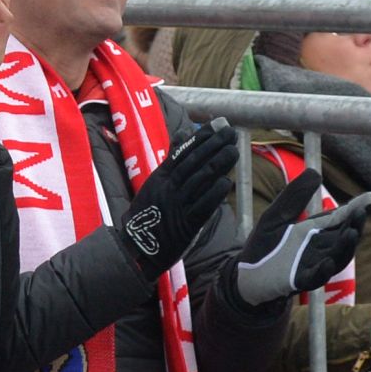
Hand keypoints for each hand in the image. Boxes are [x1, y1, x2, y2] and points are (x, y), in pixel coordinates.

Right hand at [116, 118, 237, 282]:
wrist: (137, 246)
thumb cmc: (149, 213)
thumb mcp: (155, 183)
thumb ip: (172, 159)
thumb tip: (184, 134)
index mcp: (160, 178)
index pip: (182, 153)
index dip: (200, 138)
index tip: (217, 125)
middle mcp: (169, 189)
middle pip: (193, 164)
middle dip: (213, 146)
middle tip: (230, 133)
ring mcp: (178, 206)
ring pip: (199, 181)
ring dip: (218, 165)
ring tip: (233, 151)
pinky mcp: (187, 224)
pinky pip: (202, 206)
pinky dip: (214, 194)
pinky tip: (226, 182)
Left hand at [232, 170, 370, 306]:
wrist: (244, 273)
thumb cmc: (264, 245)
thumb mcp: (277, 216)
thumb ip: (294, 197)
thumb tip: (314, 172)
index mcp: (317, 232)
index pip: (339, 219)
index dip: (353, 210)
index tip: (368, 199)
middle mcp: (320, 249)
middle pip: (343, 238)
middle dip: (353, 226)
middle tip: (361, 213)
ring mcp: (311, 266)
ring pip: (336, 257)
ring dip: (345, 247)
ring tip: (352, 233)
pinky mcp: (298, 281)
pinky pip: (315, 278)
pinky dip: (323, 271)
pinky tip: (329, 262)